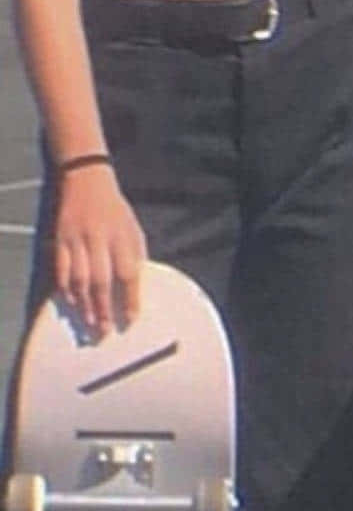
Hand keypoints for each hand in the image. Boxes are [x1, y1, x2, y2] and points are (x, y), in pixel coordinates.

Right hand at [47, 164, 146, 333]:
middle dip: (104, 309)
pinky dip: (65, 288)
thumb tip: (134, 290)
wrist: (86, 179)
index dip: (130, 299)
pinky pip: (60, 268)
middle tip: (105, 332)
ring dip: (84, 304)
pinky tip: (71, 303)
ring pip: (78, 278)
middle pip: (101, 281)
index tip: (131, 320)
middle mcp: (98, 239)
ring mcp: (76, 239)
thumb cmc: (116, 211)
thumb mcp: (133, 230)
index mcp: (122, 238)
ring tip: (89, 323)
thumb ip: (134, 258)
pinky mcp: (59, 238)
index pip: (128, 274)